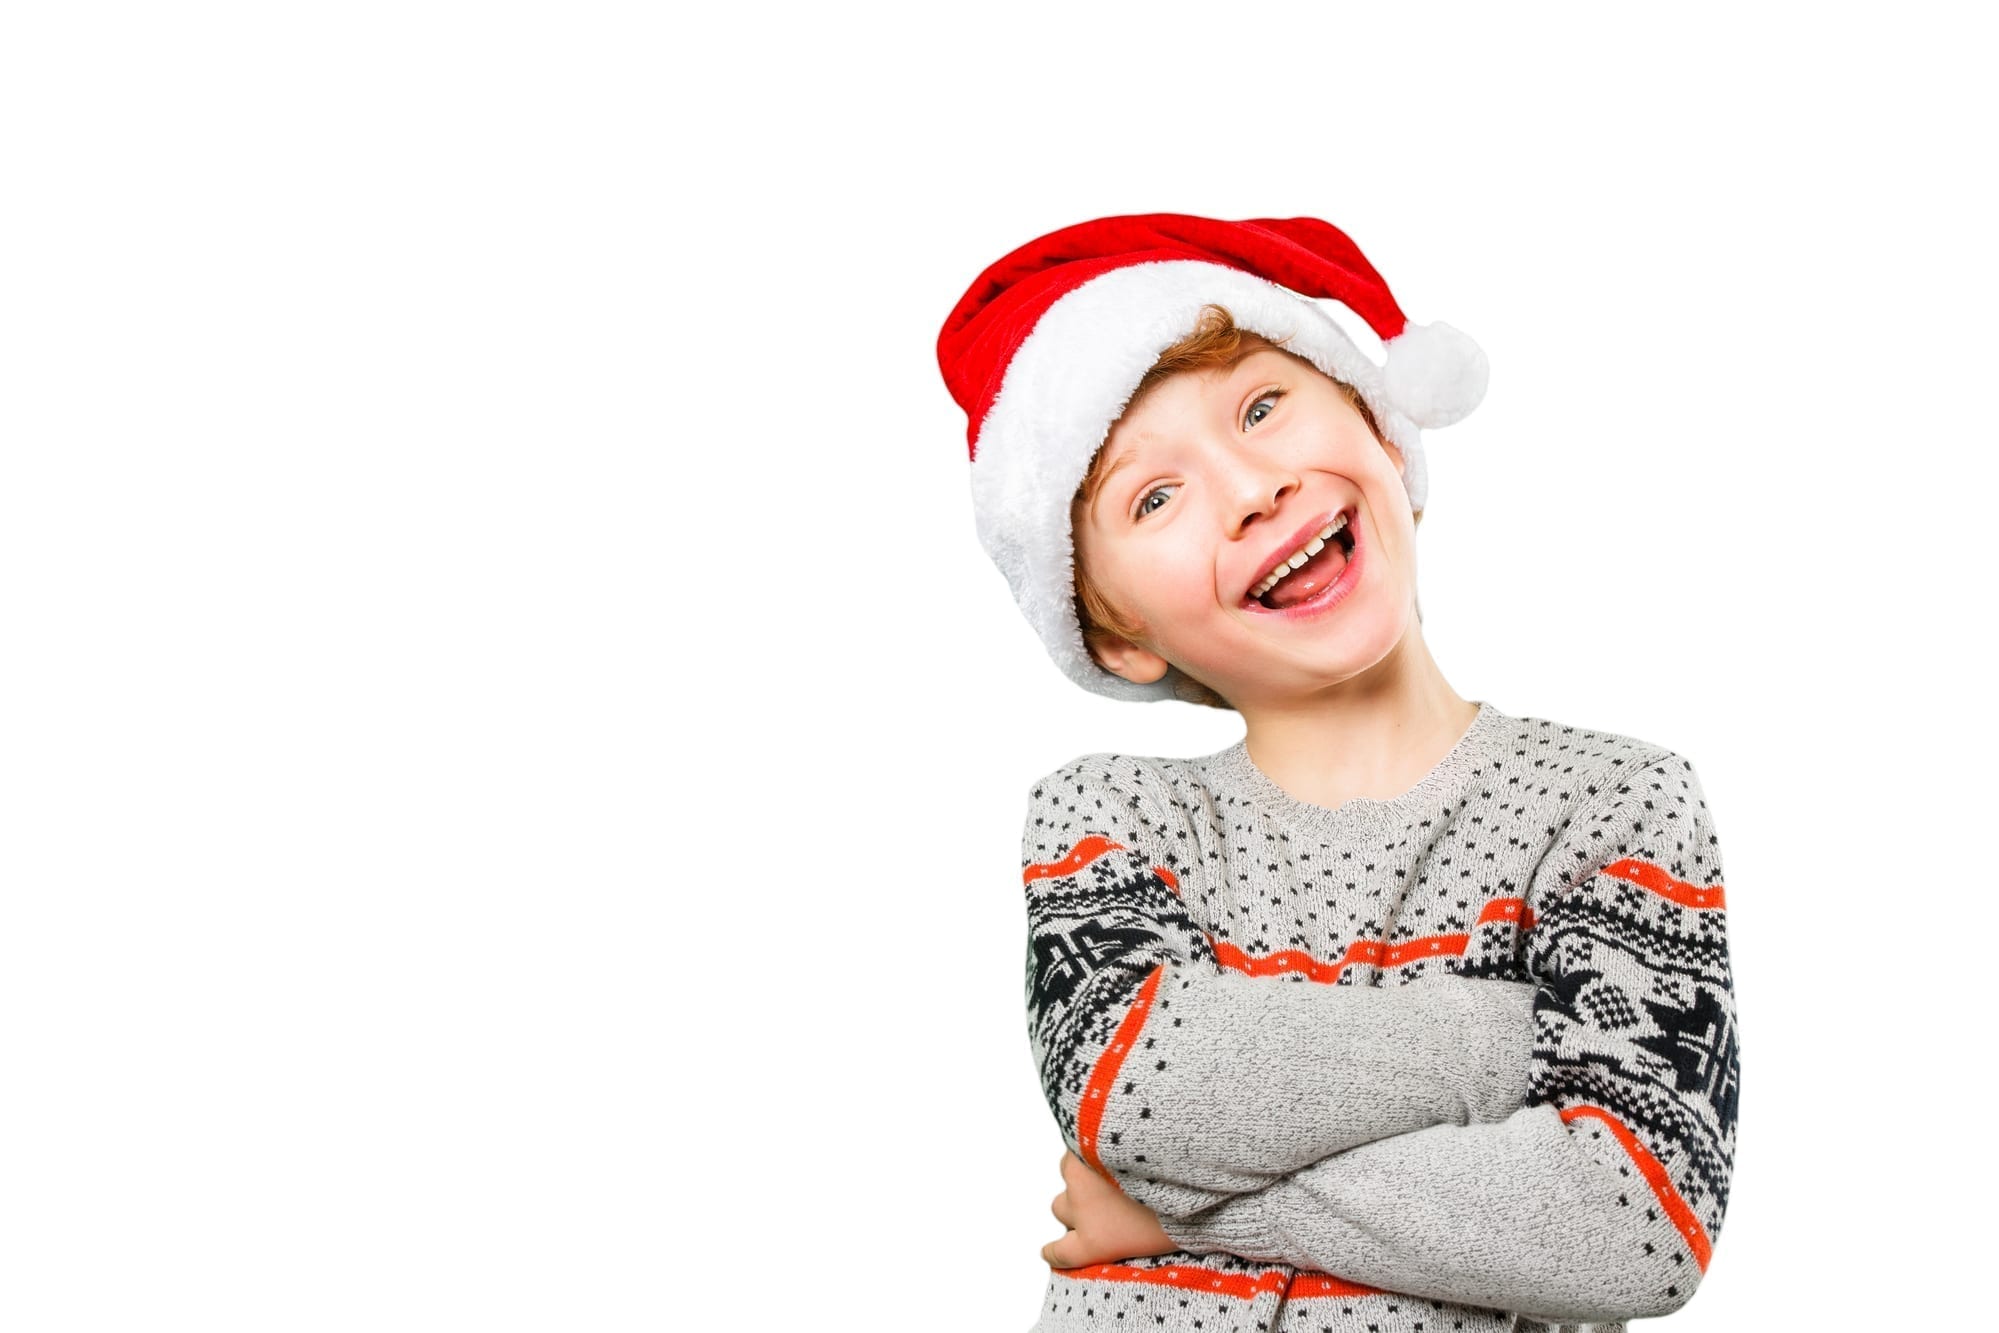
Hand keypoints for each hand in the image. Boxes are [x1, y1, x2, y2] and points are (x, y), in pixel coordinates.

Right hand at [1042, 1149, 1178, 1268]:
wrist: (1183, 1161)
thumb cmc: (1187, 1204)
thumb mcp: (1160, 1237)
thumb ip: (1132, 1241)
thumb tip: (1137, 1236)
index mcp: (1096, 1242)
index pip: (1060, 1254)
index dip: (1055, 1251)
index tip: (1052, 1250)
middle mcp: (1080, 1210)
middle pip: (1061, 1210)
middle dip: (1080, 1205)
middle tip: (1109, 1197)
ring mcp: (1078, 1175)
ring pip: (1069, 1175)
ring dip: (1085, 1174)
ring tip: (1116, 1166)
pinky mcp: (1081, 1143)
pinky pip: (1078, 1145)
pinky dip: (1092, 1145)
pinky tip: (1116, 1143)